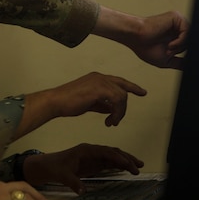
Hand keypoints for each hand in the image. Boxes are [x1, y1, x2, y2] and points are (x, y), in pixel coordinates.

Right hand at [16, 72, 146, 137]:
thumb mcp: (89, 103)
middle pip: (123, 89)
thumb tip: (112, 110)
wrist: (56, 101)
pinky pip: (117, 100)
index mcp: (96, 78)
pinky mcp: (99, 89)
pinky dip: (117, 112)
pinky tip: (109, 121)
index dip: (132, 87)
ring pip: (121, 96)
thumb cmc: (68, 103)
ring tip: (111, 122)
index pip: (119, 81)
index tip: (142, 92)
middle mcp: (99, 77)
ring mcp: (99, 81)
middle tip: (117, 120)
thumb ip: (102, 105)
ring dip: (119, 112)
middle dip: (123, 107)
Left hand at [22, 143, 144, 193]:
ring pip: (112, 156)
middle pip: (112, 152)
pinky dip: (119, 165)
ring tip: (138, 167)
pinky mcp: (93, 163)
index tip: (127, 163)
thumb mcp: (62, 175)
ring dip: (125, 160)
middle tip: (139, 166)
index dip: (116, 156)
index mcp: (85, 150)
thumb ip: (73, 182)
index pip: (104, 151)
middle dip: (125, 158)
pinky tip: (127, 169)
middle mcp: (91, 151)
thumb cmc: (55, 167)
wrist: (47, 165)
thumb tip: (82, 191)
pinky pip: (108, 163)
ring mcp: (93, 156)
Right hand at [125, 11, 188, 69]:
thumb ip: (179, 63)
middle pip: (193, 41)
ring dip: (181, 47)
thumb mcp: (166, 60)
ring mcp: (177, 22)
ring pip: (192, 36)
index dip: (188, 53)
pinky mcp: (176, 17)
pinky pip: (188, 30)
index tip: (176, 57)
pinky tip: (171, 44)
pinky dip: (181, 41)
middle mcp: (178, 28)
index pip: (191, 45)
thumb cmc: (144, 47)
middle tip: (169, 53)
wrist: (135, 37)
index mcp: (176, 37)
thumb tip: (190, 67)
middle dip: (182, 50)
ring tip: (168, 49)